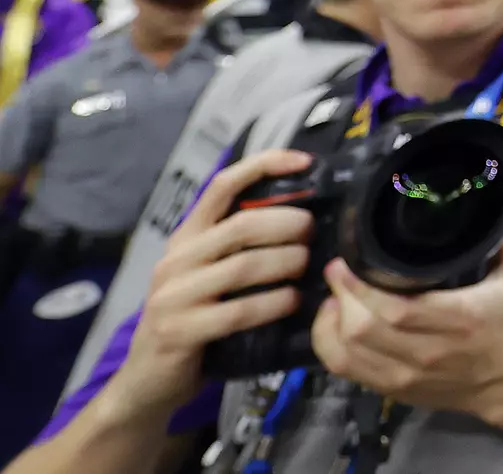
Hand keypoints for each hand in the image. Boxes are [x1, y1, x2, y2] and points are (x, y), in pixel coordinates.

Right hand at [108, 149, 313, 421]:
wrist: (147, 381)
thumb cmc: (192, 322)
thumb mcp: (209, 276)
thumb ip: (240, 248)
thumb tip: (304, 218)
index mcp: (185, 239)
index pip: (221, 186)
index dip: (263, 166)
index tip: (305, 162)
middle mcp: (175, 261)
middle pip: (241, 225)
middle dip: (287, 223)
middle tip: (313, 231)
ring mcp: (173, 296)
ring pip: (243, 266)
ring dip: (286, 262)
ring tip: (308, 265)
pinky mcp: (180, 331)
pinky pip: (239, 311)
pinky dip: (274, 303)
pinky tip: (293, 302)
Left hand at [311, 230, 502, 417]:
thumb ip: (501, 237)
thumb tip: (482, 202)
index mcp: (460, 318)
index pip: (397, 309)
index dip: (362, 288)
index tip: (348, 262)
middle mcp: (429, 351)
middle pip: (364, 329)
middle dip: (342, 296)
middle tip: (338, 272)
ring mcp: (408, 375)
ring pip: (349, 352)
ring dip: (332, 321)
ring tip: (335, 297)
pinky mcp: (393, 390)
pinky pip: (346, 371)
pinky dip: (330, 345)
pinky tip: (334, 324)